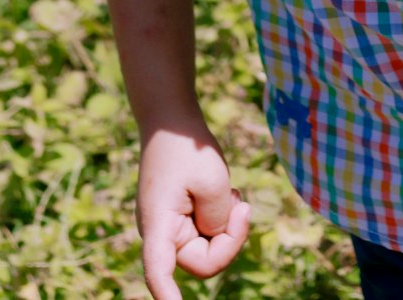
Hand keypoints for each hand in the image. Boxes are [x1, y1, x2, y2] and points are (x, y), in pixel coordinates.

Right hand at [137, 122, 250, 299]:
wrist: (171, 120)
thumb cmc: (188, 148)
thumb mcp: (213, 181)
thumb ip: (219, 219)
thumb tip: (217, 236)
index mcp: (158, 225)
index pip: (159, 272)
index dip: (168, 298)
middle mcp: (160, 233)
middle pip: (202, 261)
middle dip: (230, 239)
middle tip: (244, 205)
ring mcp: (170, 227)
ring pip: (208, 247)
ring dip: (228, 226)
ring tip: (234, 193)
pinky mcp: (180, 219)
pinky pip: (207, 233)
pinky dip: (223, 217)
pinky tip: (229, 193)